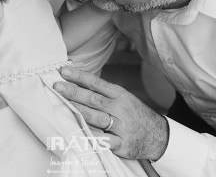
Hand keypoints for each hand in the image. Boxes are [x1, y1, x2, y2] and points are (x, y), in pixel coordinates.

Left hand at [54, 67, 168, 160]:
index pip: (96, 83)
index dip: (79, 76)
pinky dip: (91, 135)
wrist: (158, 135)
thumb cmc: (134, 113)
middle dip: (74, 92)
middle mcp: (120, 109)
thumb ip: (103, 92)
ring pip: (96, 118)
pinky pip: (104, 140)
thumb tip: (78, 82)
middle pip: (93, 99)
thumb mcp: (123, 98)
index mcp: (119, 95)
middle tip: (57, 86)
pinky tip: (79, 131)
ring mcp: (121, 127)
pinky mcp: (122, 144)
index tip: (64, 71)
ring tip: (62, 104)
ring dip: (78, 111)